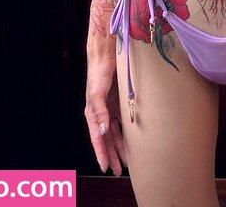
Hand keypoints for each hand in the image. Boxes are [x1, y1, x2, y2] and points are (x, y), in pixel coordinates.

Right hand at [84, 54, 126, 176]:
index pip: (98, 138)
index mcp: (92, 113)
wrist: (107, 55)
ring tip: (126, 161)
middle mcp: (101, 113)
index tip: (105, 167)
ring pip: (115, 133)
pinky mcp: (119, 102)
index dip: (101, 153)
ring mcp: (110, 108)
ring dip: (120, 147)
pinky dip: (126, 132)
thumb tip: (103, 130)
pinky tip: (132, 140)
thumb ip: (100, 112)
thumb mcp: (97, 93)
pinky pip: (122, 122)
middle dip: (112, 155)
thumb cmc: (98, 73)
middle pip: (107, 139)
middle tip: (118, 170)